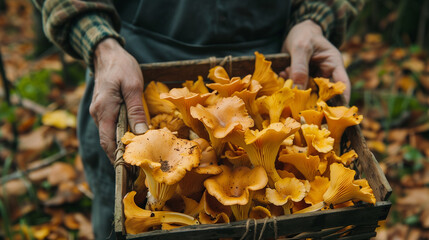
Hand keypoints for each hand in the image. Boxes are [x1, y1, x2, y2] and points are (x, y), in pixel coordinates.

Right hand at [90, 38, 147, 160]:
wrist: (107, 54)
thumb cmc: (122, 67)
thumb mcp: (133, 86)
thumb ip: (136, 110)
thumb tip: (140, 133)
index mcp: (104, 110)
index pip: (107, 141)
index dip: (117, 157)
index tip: (129, 169)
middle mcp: (98, 114)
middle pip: (107, 141)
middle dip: (120, 155)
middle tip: (137, 168)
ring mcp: (99, 112)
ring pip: (109, 134)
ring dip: (120, 145)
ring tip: (137, 155)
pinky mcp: (103, 109)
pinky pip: (110, 126)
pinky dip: (119, 135)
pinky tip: (132, 138)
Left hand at [280, 20, 350, 102]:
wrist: (296, 31)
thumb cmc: (304, 35)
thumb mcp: (301, 47)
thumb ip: (299, 67)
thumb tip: (298, 89)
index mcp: (333, 64)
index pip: (341, 84)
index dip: (340, 99)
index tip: (333, 112)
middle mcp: (326, 74)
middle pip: (324, 94)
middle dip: (312, 99)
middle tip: (299, 104)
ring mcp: (314, 78)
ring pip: (309, 93)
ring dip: (297, 91)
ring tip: (286, 81)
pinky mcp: (302, 80)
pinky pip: (298, 88)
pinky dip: (289, 86)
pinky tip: (281, 78)